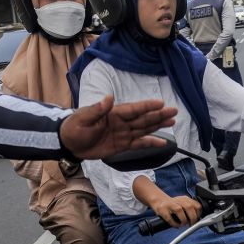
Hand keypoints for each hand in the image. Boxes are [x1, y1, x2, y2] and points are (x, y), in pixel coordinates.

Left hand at [60, 95, 176, 159]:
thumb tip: (108, 98)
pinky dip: (150, 143)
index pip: (133, 109)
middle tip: (174, 111)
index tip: (161, 103)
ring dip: (158, 125)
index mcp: (113, 113)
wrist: (69, 143)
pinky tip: (162, 142)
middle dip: (158, 115)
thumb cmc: (75, 127)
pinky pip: (138, 144)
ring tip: (172, 121)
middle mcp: (121, 122)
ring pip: (144, 129)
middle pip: (143, 118)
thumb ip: (97, 109)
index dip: (147, 106)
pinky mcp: (122, 145)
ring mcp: (123, 134)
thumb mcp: (83, 118)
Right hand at [150, 195, 201, 227]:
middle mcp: (178, 200)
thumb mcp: (183, 204)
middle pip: (189, 207)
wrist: (158, 200)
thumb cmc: (173, 205)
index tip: (197, 220)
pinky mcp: (162, 210)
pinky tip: (176, 225)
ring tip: (183, 224)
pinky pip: (169, 218)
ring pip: (179, 210)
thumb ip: (191, 209)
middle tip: (191, 224)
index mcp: (185, 199)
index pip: (197, 205)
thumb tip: (198, 220)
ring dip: (183, 220)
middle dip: (192, 218)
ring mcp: (169, 204)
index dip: (198, 214)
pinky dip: (174, 224)